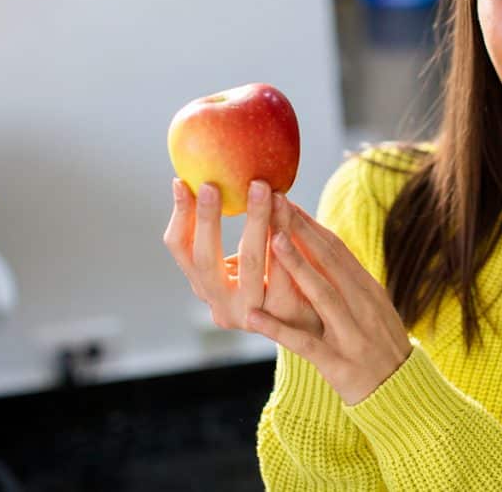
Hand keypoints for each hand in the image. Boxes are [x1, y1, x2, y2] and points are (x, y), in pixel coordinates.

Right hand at [163, 178, 321, 337]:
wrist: (321, 327)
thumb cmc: (283, 280)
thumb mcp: (254, 257)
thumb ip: (243, 229)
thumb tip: (223, 174)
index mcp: (206, 285)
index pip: (180, 248)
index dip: (180, 216)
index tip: (183, 182)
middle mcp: (221, 306)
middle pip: (206, 260)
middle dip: (208, 219)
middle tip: (213, 184)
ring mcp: (251, 318)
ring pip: (250, 266)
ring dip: (257, 224)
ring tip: (268, 192)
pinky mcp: (283, 324)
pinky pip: (284, 280)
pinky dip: (286, 249)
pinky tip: (292, 223)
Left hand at [246, 196, 412, 405]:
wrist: (401, 391)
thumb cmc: (379, 344)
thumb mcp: (372, 306)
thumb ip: (347, 280)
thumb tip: (317, 245)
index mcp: (367, 290)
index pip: (337, 249)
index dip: (310, 223)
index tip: (286, 200)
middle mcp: (362, 306)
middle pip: (330, 261)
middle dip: (301, 231)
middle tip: (276, 203)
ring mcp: (351, 334)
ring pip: (322, 294)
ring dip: (297, 267)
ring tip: (272, 241)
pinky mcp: (338, 363)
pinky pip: (305, 344)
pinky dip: (279, 330)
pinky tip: (254, 317)